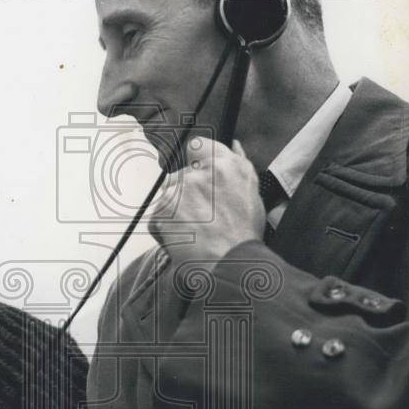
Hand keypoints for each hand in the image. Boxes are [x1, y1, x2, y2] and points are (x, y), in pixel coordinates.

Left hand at [149, 138, 265, 264]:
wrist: (231, 264)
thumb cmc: (244, 234)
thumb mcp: (251, 192)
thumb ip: (238, 164)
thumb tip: (233, 144)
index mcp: (226, 166)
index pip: (197, 146)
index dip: (194, 161)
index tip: (197, 178)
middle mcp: (202, 173)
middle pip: (180, 176)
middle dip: (185, 195)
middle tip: (202, 218)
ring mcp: (180, 190)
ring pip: (168, 197)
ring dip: (175, 212)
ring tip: (195, 232)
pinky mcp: (163, 209)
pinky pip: (157, 217)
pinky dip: (164, 230)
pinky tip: (183, 240)